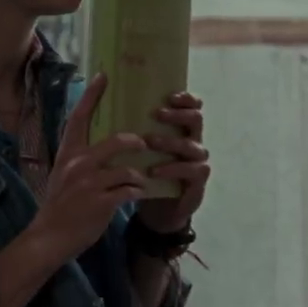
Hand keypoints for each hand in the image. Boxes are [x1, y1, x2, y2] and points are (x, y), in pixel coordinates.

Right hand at [29, 73, 147, 264]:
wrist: (49, 237)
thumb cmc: (60, 205)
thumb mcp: (64, 174)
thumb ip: (81, 158)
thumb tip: (102, 141)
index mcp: (68, 154)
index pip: (79, 118)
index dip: (92, 95)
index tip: (104, 75)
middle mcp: (78, 164)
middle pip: (116, 141)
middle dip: (135, 142)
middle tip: (143, 144)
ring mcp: (89, 184)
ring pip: (128, 170)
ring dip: (139, 176)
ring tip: (141, 181)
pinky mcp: (101, 203)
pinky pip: (130, 191)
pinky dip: (137, 192)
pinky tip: (137, 196)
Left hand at [136, 92, 210, 233]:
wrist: (159, 211)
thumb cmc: (148, 173)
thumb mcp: (142, 151)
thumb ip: (136, 130)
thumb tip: (109, 104)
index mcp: (182, 130)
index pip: (192, 106)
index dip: (186, 98)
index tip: (168, 95)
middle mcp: (193, 142)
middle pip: (196, 119)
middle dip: (177, 114)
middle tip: (157, 113)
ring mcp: (198, 162)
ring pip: (192, 146)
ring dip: (170, 141)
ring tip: (150, 141)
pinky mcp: (197, 182)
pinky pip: (192, 171)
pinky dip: (172, 169)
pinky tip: (154, 171)